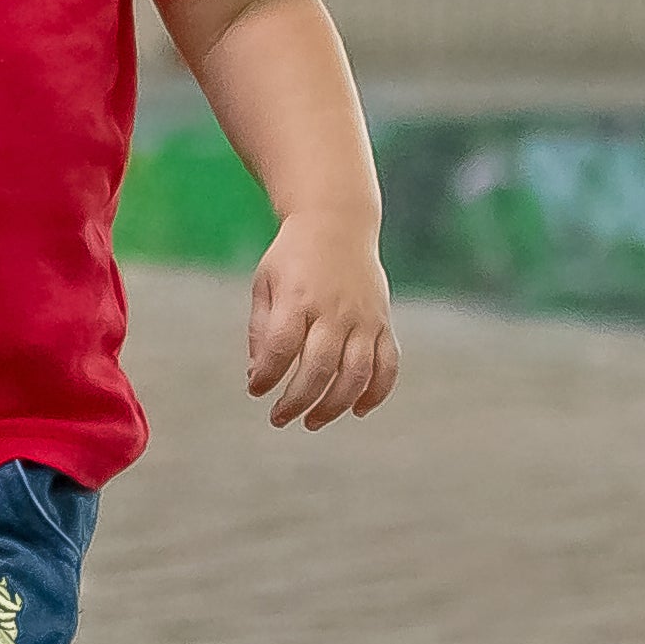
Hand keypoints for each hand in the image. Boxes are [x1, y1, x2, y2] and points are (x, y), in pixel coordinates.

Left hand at [246, 214, 399, 431]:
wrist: (337, 222)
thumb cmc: (293, 257)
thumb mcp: (265, 283)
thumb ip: (262, 329)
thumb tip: (259, 375)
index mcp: (298, 298)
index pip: (281, 348)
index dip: (267, 376)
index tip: (256, 390)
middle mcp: (334, 310)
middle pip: (318, 368)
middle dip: (297, 401)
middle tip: (279, 418)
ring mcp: (364, 318)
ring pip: (356, 374)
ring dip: (334, 406)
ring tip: (312, 421)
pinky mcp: (383, 322)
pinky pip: (388, 365)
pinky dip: (377, 392)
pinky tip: (359, 410)